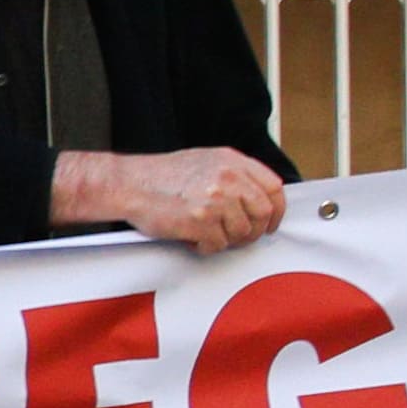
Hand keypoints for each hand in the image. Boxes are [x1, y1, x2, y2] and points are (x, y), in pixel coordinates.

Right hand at [62, 148, 286, 255]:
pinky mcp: (201, 220)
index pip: (273, 187)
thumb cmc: (162, 176)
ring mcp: (216, 199)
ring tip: (205, 232)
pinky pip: (218, 244)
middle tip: (238, 237)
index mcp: (232, 161)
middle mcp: (228, 177)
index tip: (270, 223)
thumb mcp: (206, 162)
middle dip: (253, 230)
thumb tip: (257, 200)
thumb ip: (235, 176)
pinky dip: (206, 246)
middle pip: (263, 213)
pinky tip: (191, 236)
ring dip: (226, 239)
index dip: (276, 210)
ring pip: (242, 233)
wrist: (130, 184)